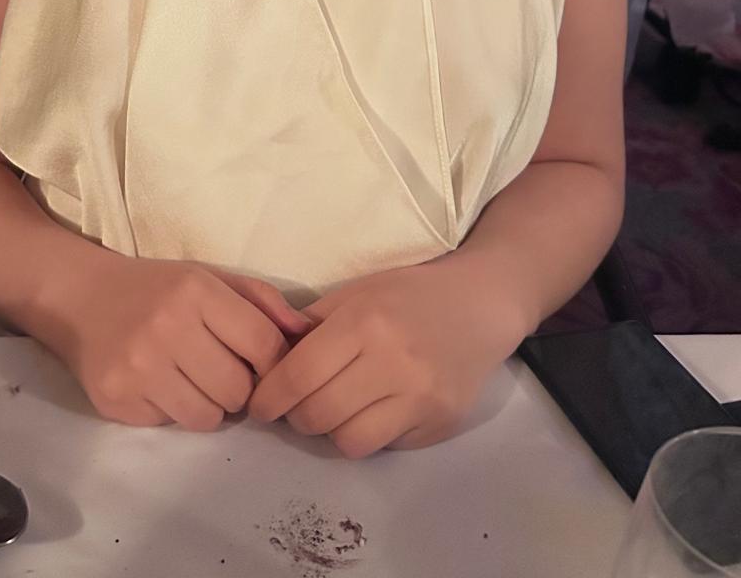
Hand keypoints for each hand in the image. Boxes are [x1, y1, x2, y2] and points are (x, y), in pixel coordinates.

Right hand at [39, 254, 312, 431]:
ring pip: (208, 417)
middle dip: (239, 387)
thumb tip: (307, 333)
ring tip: (192, 380)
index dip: (273, 363)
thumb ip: (262, 302)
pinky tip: (159, 385)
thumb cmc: (156, 289)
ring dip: (209, 405)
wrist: (79, 298)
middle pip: (240, 391)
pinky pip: (171, 425)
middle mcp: (168, 328)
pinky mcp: (116, 400)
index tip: (261, 364)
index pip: (264, 347)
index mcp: (197, 292)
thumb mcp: (209, 278)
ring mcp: (139, 368)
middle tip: (220, 371)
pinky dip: (173, 411)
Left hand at [247, 256, 523, 458]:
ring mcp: (420, 397)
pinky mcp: (439, 423)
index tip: (259, 405)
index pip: (299, 376)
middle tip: (296, 406)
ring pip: (349, 442)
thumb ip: (310, 326)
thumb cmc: (408, 295)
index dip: (270, 398)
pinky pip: (384, 446)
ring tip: (336, 408)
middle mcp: (393, 361)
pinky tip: (373, 409)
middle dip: (297, 417)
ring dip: (332, 431)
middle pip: (318, 415)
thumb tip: (265, 362)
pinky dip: (369, 434)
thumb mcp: (355, 293)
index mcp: (364, 321)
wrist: (480, 304)